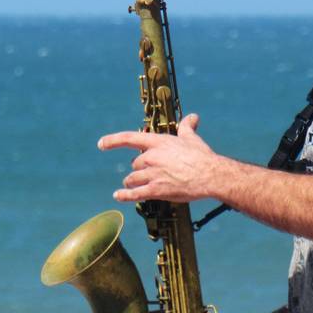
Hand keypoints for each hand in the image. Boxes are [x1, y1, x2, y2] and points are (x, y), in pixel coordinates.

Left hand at [98, 114, 223, 202]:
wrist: (210, 175)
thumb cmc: (202, 156)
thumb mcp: (192, 138)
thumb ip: (187, 126)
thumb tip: (193, 117)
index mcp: (158, 142)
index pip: (129, 138)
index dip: (113, 141)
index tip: (101, 144)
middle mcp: (151, 157)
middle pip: (135, 164)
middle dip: (138, 169)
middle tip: (144, 172)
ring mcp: (152, 174)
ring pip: (132, 179)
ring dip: (131, 182)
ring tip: (131, 185)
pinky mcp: (156, 190)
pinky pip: (135, 194)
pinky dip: (125, 196)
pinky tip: (118, 196)